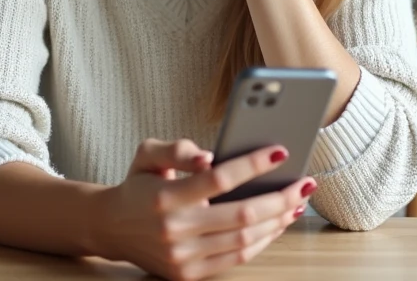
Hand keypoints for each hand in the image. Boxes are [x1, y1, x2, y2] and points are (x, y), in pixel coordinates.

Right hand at [94, 139, 316, 280]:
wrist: (111, 226)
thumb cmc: (138, 183)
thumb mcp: (148, 154)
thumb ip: (178, 149)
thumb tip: (211, 158)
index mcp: (164, 196)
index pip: (218, 179)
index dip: (252, 165)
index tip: (281, 152)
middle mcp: (174, 230)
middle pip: (241, 216)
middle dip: (279, 198)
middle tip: (305, 183)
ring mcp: (182, 256)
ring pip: (244, 240)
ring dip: (277, 221)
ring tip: (296, 202)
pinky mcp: (188, 274)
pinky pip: (235, 258)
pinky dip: (262, 241)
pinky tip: (277, 223)